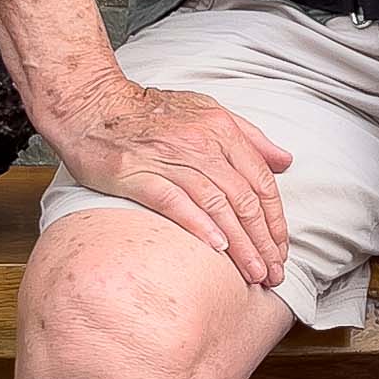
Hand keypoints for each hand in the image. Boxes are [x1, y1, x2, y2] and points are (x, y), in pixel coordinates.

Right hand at [43, 74, 293, 289]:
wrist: (93, 106)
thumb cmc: (152, 112)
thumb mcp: (208, 110)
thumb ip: (250, 137)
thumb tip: (285, 161)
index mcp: (221, 129)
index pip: (261, 181)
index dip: (275, 219)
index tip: (280, 248)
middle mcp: (200, 144)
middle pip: (243, 199)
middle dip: (263, 241)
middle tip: (273, 273)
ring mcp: (168, 159)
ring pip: (216, 206)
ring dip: (239, 244)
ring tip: (253, 273)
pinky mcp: (138, 174)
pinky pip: (175, 203)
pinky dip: (199, 226)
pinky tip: (216, 249)